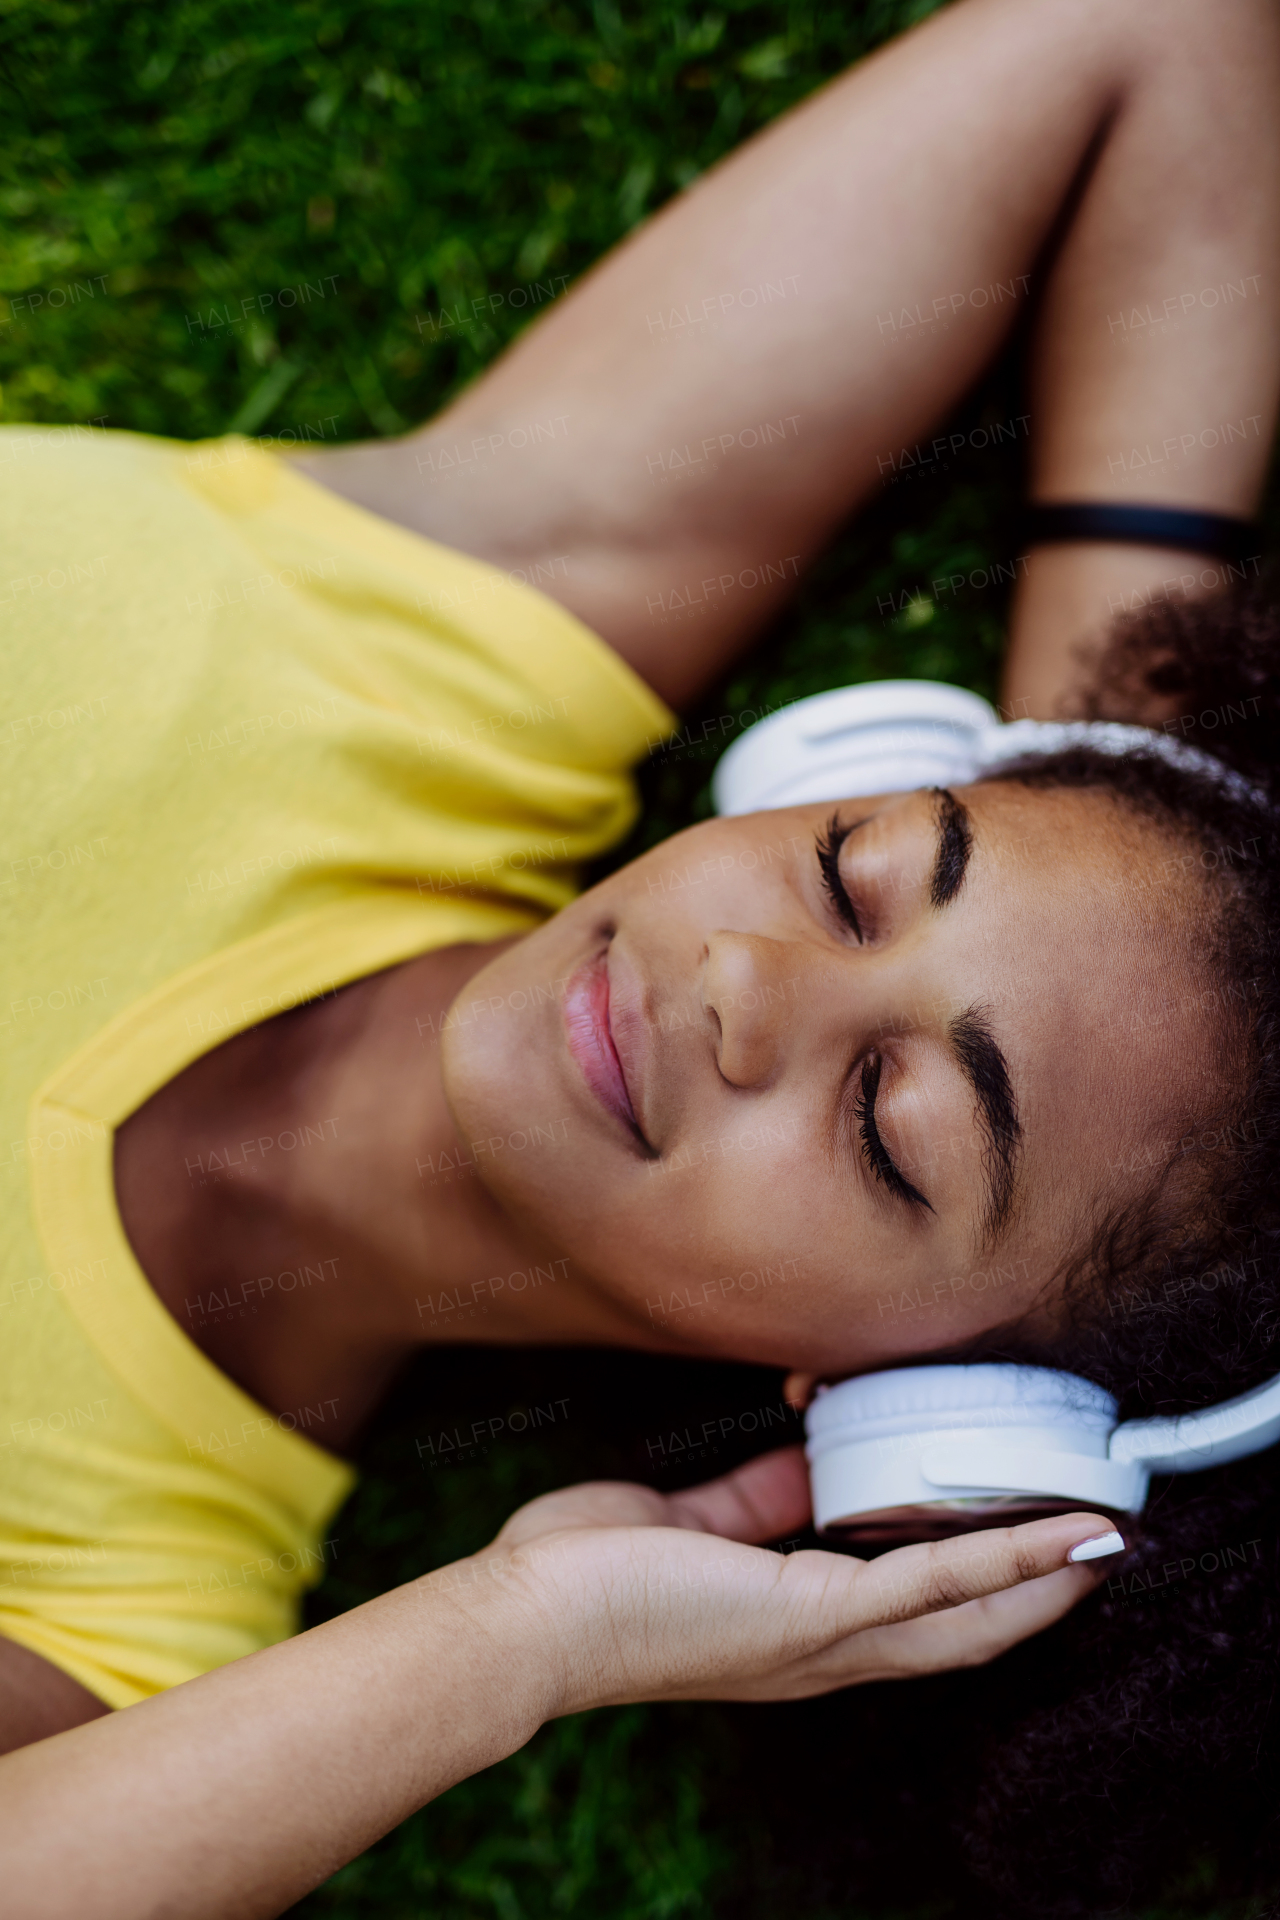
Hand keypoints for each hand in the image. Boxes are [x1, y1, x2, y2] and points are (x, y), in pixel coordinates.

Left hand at [457, 1447, 1121, 1714]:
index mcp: (790, 1624)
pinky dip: (1003, 1558)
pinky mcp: (811, 1613)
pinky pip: (929, 1581)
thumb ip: (745, 1502)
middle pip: (958, 1629)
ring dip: (1040, 1573)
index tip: (1021, 1522)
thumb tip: (798, 1466)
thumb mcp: (682, 1522)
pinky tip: (1058, 1534)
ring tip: (1104, 1531)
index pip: (902, 1608)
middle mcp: (820, 1648)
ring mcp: (822, 1638)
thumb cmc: (579, 1578)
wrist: (520, 1622)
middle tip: (1097, 1536)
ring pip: (964, 1613)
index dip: (972, 1577)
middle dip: (1033, 1587)